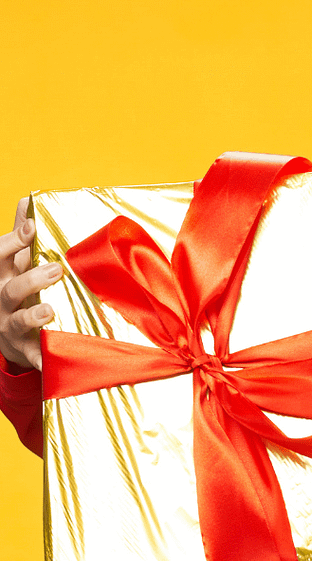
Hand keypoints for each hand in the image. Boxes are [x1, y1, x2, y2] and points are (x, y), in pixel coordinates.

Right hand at [0, 199, 63, 370]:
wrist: (7, 334)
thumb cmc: (16, 289)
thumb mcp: (15, 264)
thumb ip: (21, 236)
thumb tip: (28, 199)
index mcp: (2, 275)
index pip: (1, 256)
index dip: (14, 240)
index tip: (31, 226)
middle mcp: (2, 300)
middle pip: (10, 288)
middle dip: (30, 279)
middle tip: (55, 269)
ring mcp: (10, 325)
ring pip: (18, 320)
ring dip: (33, 316)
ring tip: (48, 310)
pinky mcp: (24, 349)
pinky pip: (32, 355)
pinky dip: (39, 358)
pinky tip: (46, 361)